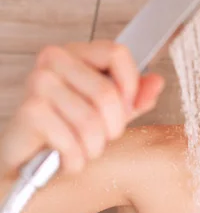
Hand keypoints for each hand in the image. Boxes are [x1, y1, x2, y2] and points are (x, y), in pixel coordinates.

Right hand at [0, 40, 164, 174]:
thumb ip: (135, 96)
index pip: (117, 53)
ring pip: (91, 120)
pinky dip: (76, 158)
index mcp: (77, 52)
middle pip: (107, 92)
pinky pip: (72, 139)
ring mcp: (39, 82)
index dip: (131, 85)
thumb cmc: (69, 128)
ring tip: (86, 150)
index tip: (128, 107)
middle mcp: (54, 59)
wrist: (27, 159)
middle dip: (114, 126)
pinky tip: (69, 160)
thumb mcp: (110, 110)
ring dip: (95, 147)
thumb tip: (158, 82)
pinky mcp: (30, 111)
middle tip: (104, 137)